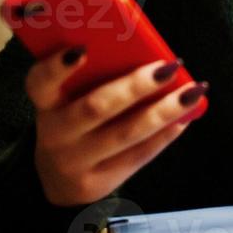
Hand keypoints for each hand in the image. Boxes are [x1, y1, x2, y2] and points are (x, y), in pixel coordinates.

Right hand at [26, 50, 206, 206]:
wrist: (58, 182)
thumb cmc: (74, 121)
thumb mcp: (69, 100)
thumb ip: (93, 77)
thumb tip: (144, 48)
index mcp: (46, 103)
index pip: (40, 82)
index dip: (57, 67)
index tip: (83, 49)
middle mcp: (55, 134)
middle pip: (96, 107)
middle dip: (135, 86)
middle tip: (168, 67)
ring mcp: (75, 162)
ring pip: (125, 134)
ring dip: (164, 111)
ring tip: (192, 91)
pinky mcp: (97, 184)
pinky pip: (138, 156)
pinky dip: (165, 134)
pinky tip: (185, 117)